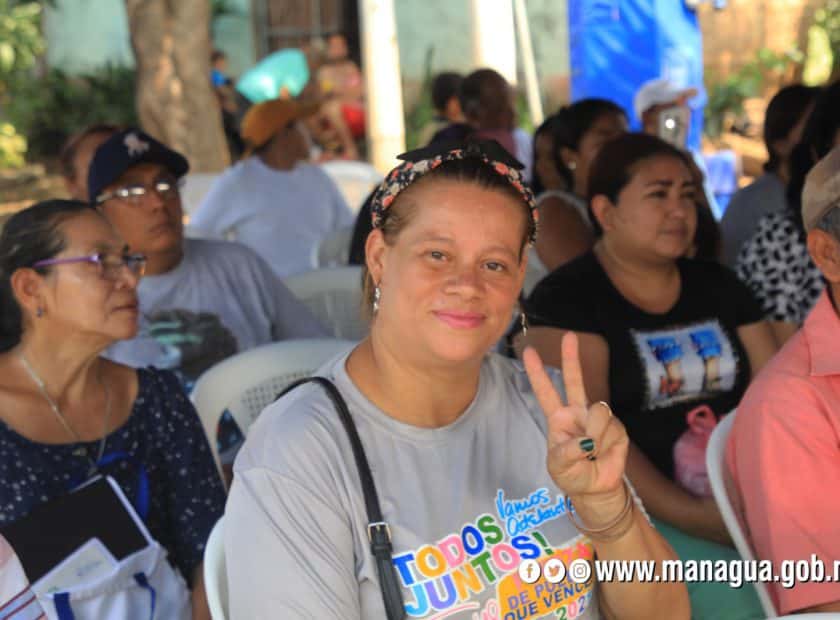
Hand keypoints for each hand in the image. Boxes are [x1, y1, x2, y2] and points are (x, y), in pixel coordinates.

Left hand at [522, 332, 628, 500]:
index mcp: (558, 418)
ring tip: (591, 452)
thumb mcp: (558, 466)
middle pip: (574, 380)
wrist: (595, 489)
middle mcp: (577, 412)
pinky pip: (611, 427)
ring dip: (593, 434)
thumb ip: (567, 452)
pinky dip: (605, 442)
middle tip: (569, 336)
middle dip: (571, 358)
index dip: (537, 372)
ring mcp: (597, 418)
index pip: (545, 391)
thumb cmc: (572, 475)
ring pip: (597, 411)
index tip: (528, 351)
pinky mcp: (616, 427)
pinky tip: (603, 453)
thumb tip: (586, 440)